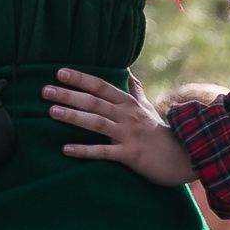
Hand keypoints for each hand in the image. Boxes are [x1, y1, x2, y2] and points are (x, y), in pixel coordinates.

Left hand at [45, 68, 194, 186]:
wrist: (184, 157)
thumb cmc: (161, 133)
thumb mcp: (149, 108)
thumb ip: (136, 92)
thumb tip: (130, 74)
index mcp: (129, 104)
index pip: (101, 86)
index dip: (81, 78)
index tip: (60, 72)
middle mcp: (127, 116)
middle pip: (94, 102)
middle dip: (69, 95)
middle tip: (45, 90)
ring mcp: (128, 135)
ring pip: (97, 123)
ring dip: (73, 116)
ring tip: (51, 112)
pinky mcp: (130, 155)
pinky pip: (104, 152)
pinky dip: (85, 150)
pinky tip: (66, 149)